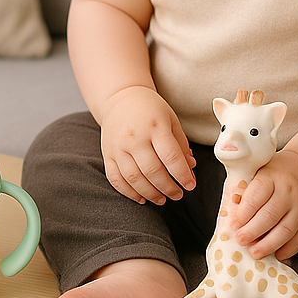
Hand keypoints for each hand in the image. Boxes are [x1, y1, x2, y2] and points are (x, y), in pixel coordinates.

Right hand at [99, 86, 195, 204]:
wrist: (121, 98)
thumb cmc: (150, 109)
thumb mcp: (171, 120)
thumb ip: (181, 145)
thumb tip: (190, 168)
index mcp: (155, 126)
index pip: (171, 157)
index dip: (182, 175)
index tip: (190, 185)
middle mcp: (134, 137)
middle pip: (153, 171)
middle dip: (168, 187)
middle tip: (178, 195)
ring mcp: (118, 146)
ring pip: (134, 178)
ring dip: (151, 193)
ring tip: (162, 199)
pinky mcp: (107, 154)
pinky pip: (116, 179)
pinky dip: (129, 193)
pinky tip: (142, 198)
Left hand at [228, 149, 297, 259]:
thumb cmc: (275, 174)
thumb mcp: (258, 172)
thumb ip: (245, 189)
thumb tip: (230, 213)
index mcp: (271, 177)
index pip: (256, 195)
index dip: (244, 212)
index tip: (234, 224)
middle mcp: (288, 192)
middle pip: (270, 215)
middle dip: (253, 231)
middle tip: (241, 240)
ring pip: (286, 230)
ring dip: (269, 245)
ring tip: (255, 253)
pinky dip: (290, 249)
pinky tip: (277, 254)